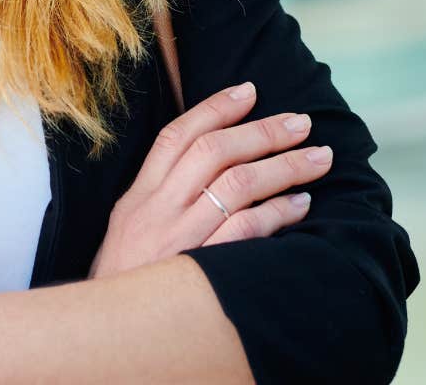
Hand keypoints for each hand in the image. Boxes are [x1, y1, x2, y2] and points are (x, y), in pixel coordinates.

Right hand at [87, 81, 332, 279]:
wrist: (107, 334)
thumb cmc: (126, 281)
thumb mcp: (128, 229)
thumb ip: (160, 194)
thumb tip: (207, 158)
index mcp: (139, 197)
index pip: (177, 137)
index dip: (215, 108)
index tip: (250, 92)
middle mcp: (157, 212)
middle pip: (214, 152)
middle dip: (263, 132)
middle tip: (302, 123)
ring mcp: (179, 240)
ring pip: (238, 184)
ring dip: (283, 166)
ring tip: (317, 159)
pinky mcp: (201, 269)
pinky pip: (246, 229)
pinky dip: (278, 212)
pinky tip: (301, 205)